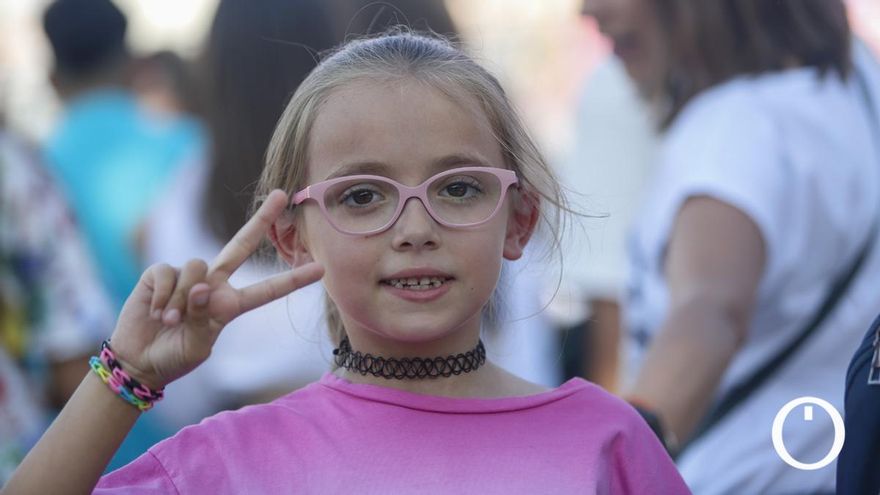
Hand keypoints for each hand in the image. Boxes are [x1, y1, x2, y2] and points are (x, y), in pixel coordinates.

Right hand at [107, 190, 323, 388]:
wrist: (140, 362)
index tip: (321, 269)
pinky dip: (161, 297)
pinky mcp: (160, 273)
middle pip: (240, 246)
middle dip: (261, 220)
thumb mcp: (198, 345)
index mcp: (231, 305)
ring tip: (170, 321)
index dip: (293, 280)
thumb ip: (204, 318)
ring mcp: (187, 276)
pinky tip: (155, 312)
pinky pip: (168, 273)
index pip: (267, 290)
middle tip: (281, 196)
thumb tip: (201, 287)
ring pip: (197, 267)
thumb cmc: (174, 356)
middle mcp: (213, 284)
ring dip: (182, 300)